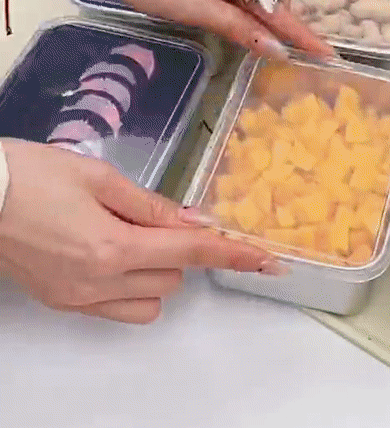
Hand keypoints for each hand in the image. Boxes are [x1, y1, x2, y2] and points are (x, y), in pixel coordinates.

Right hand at [0, 140, 282, 323]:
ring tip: (125, 232)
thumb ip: (152, 205)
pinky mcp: (62, 302)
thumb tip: (195, 222)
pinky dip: (130, 285)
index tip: (265, 259)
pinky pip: (118, 307)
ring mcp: (78, 298)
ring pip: (149, 300)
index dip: (232, 254)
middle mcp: (97, 282)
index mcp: (112, 246)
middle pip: (172, 277)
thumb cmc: (31, 174)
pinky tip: (110, 252)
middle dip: (177, 248)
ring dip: (156, 271)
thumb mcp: (98, 176)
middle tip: (149, 215)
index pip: (189, 253)